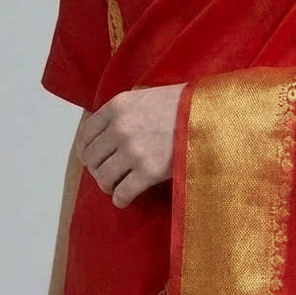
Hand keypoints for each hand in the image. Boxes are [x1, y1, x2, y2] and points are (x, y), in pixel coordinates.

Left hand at [73, 83, 186, 208]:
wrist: (210, 114)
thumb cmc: (182, 103)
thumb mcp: (146, 95)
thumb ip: (124, 110)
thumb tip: (106, 129)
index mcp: (118, 106)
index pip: (86, 134)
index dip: (86, 150)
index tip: (90, 158)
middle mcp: (120, 128)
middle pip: (92, 158)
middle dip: (97, 169)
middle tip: (107, 173)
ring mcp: (133, 151)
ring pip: (103, 178)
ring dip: (108, 185)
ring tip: (116, 186)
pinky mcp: (148, 172)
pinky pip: (122, 193)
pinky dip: (121, 199)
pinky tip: (125, 198)